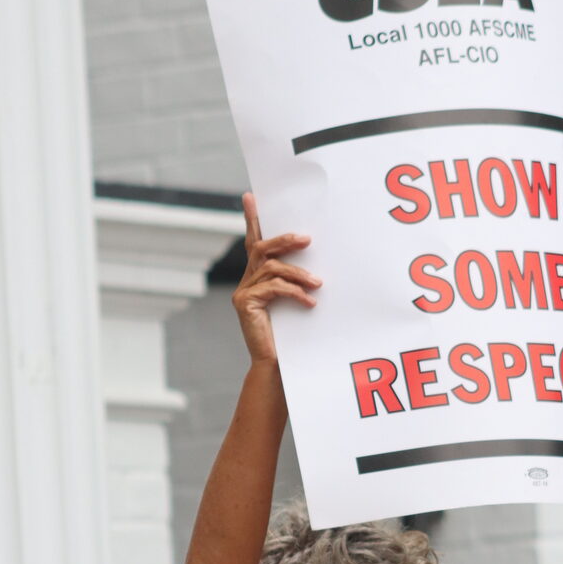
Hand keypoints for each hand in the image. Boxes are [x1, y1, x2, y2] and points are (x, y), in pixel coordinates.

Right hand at [232, 193, 321, 364]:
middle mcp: (247, 282)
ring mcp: (244, 293)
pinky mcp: (245, 304)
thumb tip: (318, 269)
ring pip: (271, 267)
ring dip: (298, 273)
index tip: (251, 196)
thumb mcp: (294, 305)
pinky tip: (309, 303)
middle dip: (284, 240)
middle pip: (261, 248)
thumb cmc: (290, 338)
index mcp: (257, 278)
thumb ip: (295, 284)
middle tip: (307, 240)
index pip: (255, 242)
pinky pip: (274, 288)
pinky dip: (294, 292)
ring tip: (318, 284)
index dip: (251, 219)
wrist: (276, 367)